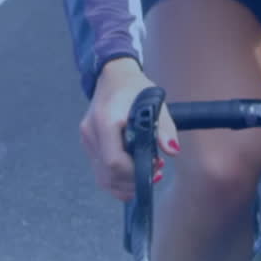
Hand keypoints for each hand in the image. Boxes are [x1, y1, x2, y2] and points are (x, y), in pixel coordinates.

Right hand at [79, 57, 179, 200]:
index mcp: (106, 121)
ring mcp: (87, 139)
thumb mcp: (155, 103)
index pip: (114, 161)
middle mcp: (91, 132)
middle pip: (108, 174)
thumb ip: (164, 128)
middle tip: (156, 173)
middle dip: (133, 181)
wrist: (114, 75)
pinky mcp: (89, 144)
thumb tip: (173, 150)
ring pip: (102, 177)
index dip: (135, 172)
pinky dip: (117, 179)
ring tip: (147, 174)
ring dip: (126, 184)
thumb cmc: (135, 88)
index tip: (155, 166)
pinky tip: (134, 176)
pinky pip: (100, 171)